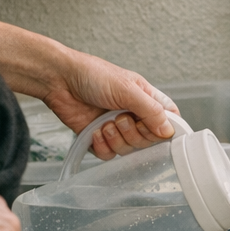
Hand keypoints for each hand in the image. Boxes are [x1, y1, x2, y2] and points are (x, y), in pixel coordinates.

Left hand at [41, 52, 179, 159]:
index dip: (164, 130)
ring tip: (105, 123)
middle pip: (149, 140)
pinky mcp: (100, 138)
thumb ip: (150, 111)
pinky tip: (96, 131)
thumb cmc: (94, 75)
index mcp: (147, 99)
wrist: (60, 81)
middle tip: (121, 118)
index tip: (153, 128)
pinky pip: (110, 155)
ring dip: (116, 139)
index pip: (169, 122)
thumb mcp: (127, 89)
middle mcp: (135, 115)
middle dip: (134, 134)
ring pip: (129, 150)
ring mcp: (117, 128)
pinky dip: (103, 146)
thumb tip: (168, 131)